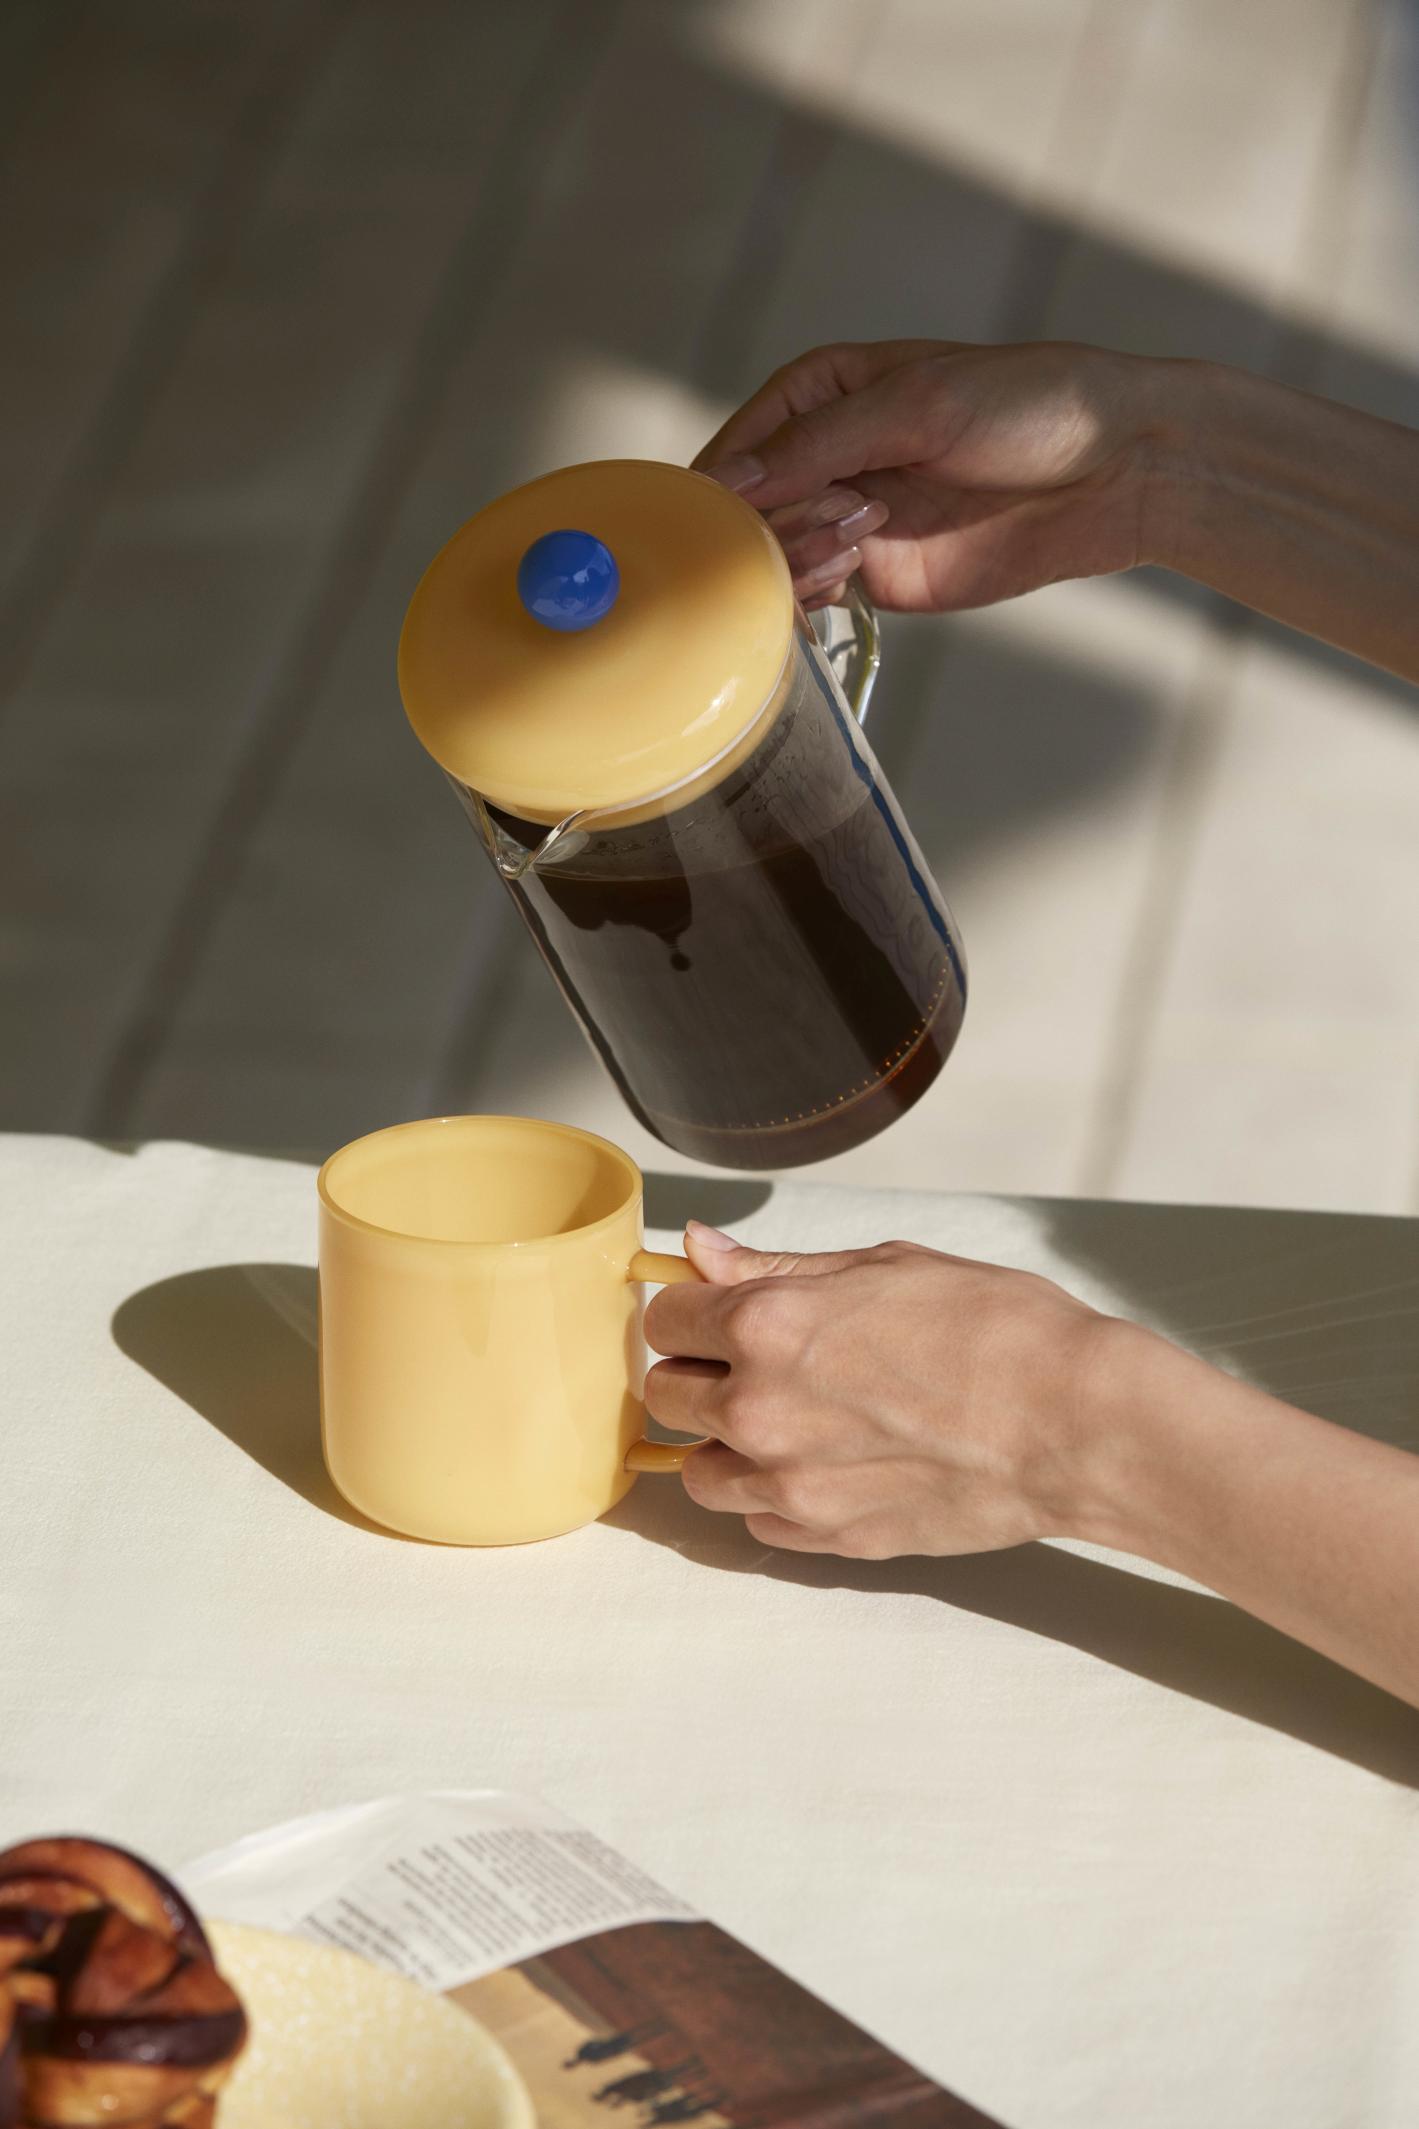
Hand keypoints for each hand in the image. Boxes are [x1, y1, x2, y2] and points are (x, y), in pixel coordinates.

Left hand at [644, 1222, 1119, 1558]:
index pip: (665, 1318)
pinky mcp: (827, 1539)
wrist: (1073, 1421)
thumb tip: (700, 1247)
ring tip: (786, 1420)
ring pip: (697, 1472)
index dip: (690, 1309)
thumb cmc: (997, 1329)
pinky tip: (822, 1465)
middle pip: (664, 1395)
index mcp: (767, 1325)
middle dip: (697, 1373)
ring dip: (723, 1444)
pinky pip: (756, 1521)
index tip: (716, 1311)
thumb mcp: (883, 1265)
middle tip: (752, 1363)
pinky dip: (772, 1496)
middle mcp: (760, 1409)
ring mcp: (790, 1484)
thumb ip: (776, 1266)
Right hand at [692, 338, 1163, 612]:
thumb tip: (726, 485)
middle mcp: (823, 459)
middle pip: (744, 514)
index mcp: (819, 395)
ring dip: (792, 562)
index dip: (719, 486)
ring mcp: (848, 521)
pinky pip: (815, 596)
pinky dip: (812, 598)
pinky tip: (843, 581)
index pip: (735, 448)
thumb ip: (818, 445)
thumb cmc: (1030, 406)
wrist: (1117, 470)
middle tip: (822, 525)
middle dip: (764, 528)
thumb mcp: (917, 405)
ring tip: (854, 546)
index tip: (721, 517)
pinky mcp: (880, 576)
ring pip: (773, 560)